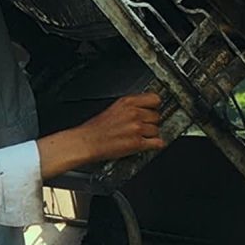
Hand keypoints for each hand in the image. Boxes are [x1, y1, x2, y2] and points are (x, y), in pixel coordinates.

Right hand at [36, 93, 166, 176]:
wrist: (87, 142)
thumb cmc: (96, 128)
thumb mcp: (114, 108)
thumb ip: (130, 106)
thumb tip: (144, 108)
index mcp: (128, 102)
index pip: (155, 99)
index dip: (154, 106)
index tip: (153, 110)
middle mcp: (134, 113)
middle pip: (156, 116)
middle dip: (151, 122)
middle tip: (142, 127)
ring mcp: (137, 128)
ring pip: (157, 130)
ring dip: (151, 134)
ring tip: (140, 136)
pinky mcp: (137, 143)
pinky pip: (157, 143)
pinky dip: (156, 145)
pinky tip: (150, 144)